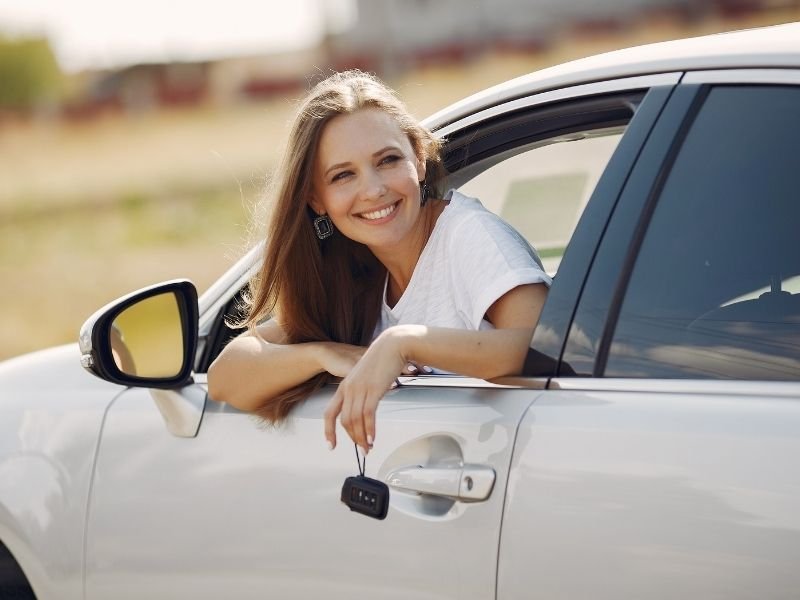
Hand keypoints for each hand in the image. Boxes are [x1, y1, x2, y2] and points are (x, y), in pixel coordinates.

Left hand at [324, 326, 418, 451]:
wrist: (392, 345)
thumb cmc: (382, 360)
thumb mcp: (366, 378)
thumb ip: (362, 392)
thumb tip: (366, 410)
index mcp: (344, 386)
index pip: (330, 413)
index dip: (328, 431)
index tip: (331, 445)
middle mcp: (349, 388)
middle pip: (344, 421)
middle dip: (352, 438)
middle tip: (362, 449)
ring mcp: (360, 389)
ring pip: (355, 420)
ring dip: (362, 438)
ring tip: (369, 447)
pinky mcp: (373, 389)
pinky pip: (368, 415)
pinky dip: (369, 430)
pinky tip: (373, 438)